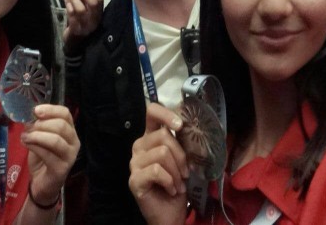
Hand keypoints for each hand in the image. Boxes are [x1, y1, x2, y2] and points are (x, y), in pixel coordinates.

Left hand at [21, 104, 79, 204]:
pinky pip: (48, 154)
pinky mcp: (62, 168)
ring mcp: (70, 155)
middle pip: (61, 125)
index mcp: (70, 130)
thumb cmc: (42, 157)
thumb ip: (36, 127)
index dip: (50, 109)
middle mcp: (74, 141)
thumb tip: (28, 117)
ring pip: (55, 140)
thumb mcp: (39, 138)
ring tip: (24, 137)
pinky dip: (34, 147)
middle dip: (41, 124)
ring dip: (37, 136)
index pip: (65, 113)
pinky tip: (26, 145)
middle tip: (28, 128)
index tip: (35, 111)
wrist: (42, 183)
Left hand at [63, 0, 103, 53]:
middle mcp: (94, 20)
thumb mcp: (87, 12)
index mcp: (99, 14)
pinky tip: (66, 1)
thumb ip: (86, 1)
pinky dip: (69, 6)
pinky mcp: (76, 30)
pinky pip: (72, 16)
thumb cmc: (81, 23)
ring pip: (81, 10)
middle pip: (93, 3)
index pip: (100, 0)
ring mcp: (85, 26)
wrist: (75, 43)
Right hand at [129, 103, 188, 224]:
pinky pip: (157, 171)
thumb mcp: (183, 159)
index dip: (166, 114)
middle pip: (163, 135)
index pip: (152, 112)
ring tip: (178, 184)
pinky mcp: (134, 179)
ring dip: (177, 172)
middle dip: (181, 155)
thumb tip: (191, 126)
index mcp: (151, 137)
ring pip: (162, 153)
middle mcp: (139, 146)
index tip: (180, 125)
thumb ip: (182, 142)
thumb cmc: (177, 185)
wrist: (171, 214)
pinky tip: (171, 190)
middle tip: (185, 173)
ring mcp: (135, 163)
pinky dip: (170, 182)